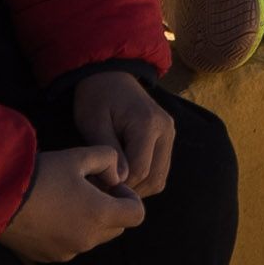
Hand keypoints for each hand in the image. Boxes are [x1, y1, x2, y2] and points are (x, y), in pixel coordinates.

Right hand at [1, 146, 143, 262]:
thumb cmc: (41, 174)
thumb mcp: (78, 156)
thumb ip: (107, 158)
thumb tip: (116, 173)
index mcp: (101, 214)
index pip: (137, 214)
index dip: (130, 197)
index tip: (111, 184)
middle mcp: (88, 239)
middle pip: (117, 227)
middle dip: (111, 208)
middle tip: (89, 189)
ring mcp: (69, 252)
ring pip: (94, 238)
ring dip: (90, 221)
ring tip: (67, 200)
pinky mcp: (50, 257)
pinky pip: (72, 246)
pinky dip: (70, 232)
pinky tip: (50, 213)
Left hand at [73, 71, 174, 196]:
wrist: (109, 74)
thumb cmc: (97, 97)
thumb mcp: (93, 121)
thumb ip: (108, 149)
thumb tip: (121, 180)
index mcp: (148, 124)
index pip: (140, 171)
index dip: (118, 185)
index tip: (96, 187)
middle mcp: (166, 130)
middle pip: (154, 178)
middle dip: (129, 190)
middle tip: (103, 191)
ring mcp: (170, 134)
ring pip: (160, 178)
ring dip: (138, 187)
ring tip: (112, 184)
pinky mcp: (167, 138)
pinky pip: (160, 169)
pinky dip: (144, 178)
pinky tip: (123, 175)